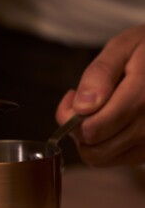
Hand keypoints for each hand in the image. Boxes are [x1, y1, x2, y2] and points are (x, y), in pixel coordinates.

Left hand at [56, 25, 144, 165]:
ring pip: (100, 158)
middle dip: (78, 129)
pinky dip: (103, 146)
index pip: (91, 129)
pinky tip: (109, 123)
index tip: (72, 96)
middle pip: (93, 148)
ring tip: (97, 112)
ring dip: (89, 139)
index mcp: (142, 98)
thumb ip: (100, 74)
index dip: (71, 117)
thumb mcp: (123, 46)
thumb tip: (83, 107)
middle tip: (83, 104)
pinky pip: (113, 160)